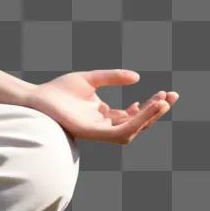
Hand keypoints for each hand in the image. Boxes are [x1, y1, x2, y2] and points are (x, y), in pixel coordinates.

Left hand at [26, 69, 177, 143]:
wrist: (37, 96)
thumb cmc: (59, 90)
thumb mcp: (91, 80)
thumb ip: (112, 77)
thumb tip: (138, 77)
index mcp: (105, 115)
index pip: (134, 115)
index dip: (151, 106)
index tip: (164, 93)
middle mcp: (104, 125)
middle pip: (137, 123)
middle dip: (156, 112)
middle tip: (171, 97)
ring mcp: (99, 131)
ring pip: (132, 131)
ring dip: (148, 118)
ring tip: (162, 103)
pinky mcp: (91, 133)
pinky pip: (117, 133)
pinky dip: (133, 123)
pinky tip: (143, 109)